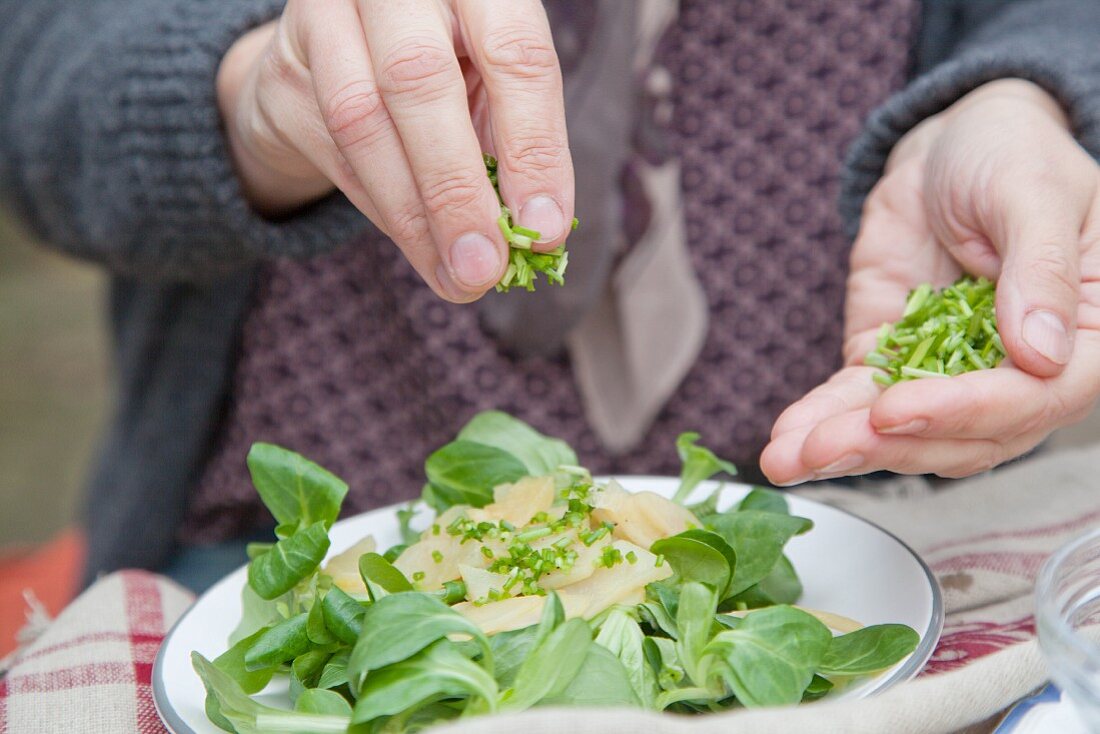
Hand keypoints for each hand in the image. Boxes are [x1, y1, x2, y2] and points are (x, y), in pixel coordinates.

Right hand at [216, 0, 573, 301]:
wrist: (340, 47)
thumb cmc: (446, 66)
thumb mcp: (493, 83)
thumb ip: (517, 141)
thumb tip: (539, 233)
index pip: (515, 53)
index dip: (534, 148)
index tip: (545, 230)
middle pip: (420, 81)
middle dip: (456, 190)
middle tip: (484, 268)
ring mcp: (329, 12)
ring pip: (361, 120)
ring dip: (413, 216)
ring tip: (455, 276)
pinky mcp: (284, 63)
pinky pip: (333, 149)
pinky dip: (385, 210)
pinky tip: (419, 247)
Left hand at [761, 79, 1099, 484]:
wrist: (948, 146)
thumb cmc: (1011, 155)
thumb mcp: (1033, 193)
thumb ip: (1040, 270)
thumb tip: (1042, 354)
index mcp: (1084, 336)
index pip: (1035, 399)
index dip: (966, 412)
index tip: (897, 411)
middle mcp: (1018, 372)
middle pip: (965, 435)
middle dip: (891, 445)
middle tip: (827, 447)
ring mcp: (950, 374)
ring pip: (906, 434)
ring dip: (847, 449)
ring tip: (788, 459)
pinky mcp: (891, 361)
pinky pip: (856, 402)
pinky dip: (820, 422)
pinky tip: (785, 444)